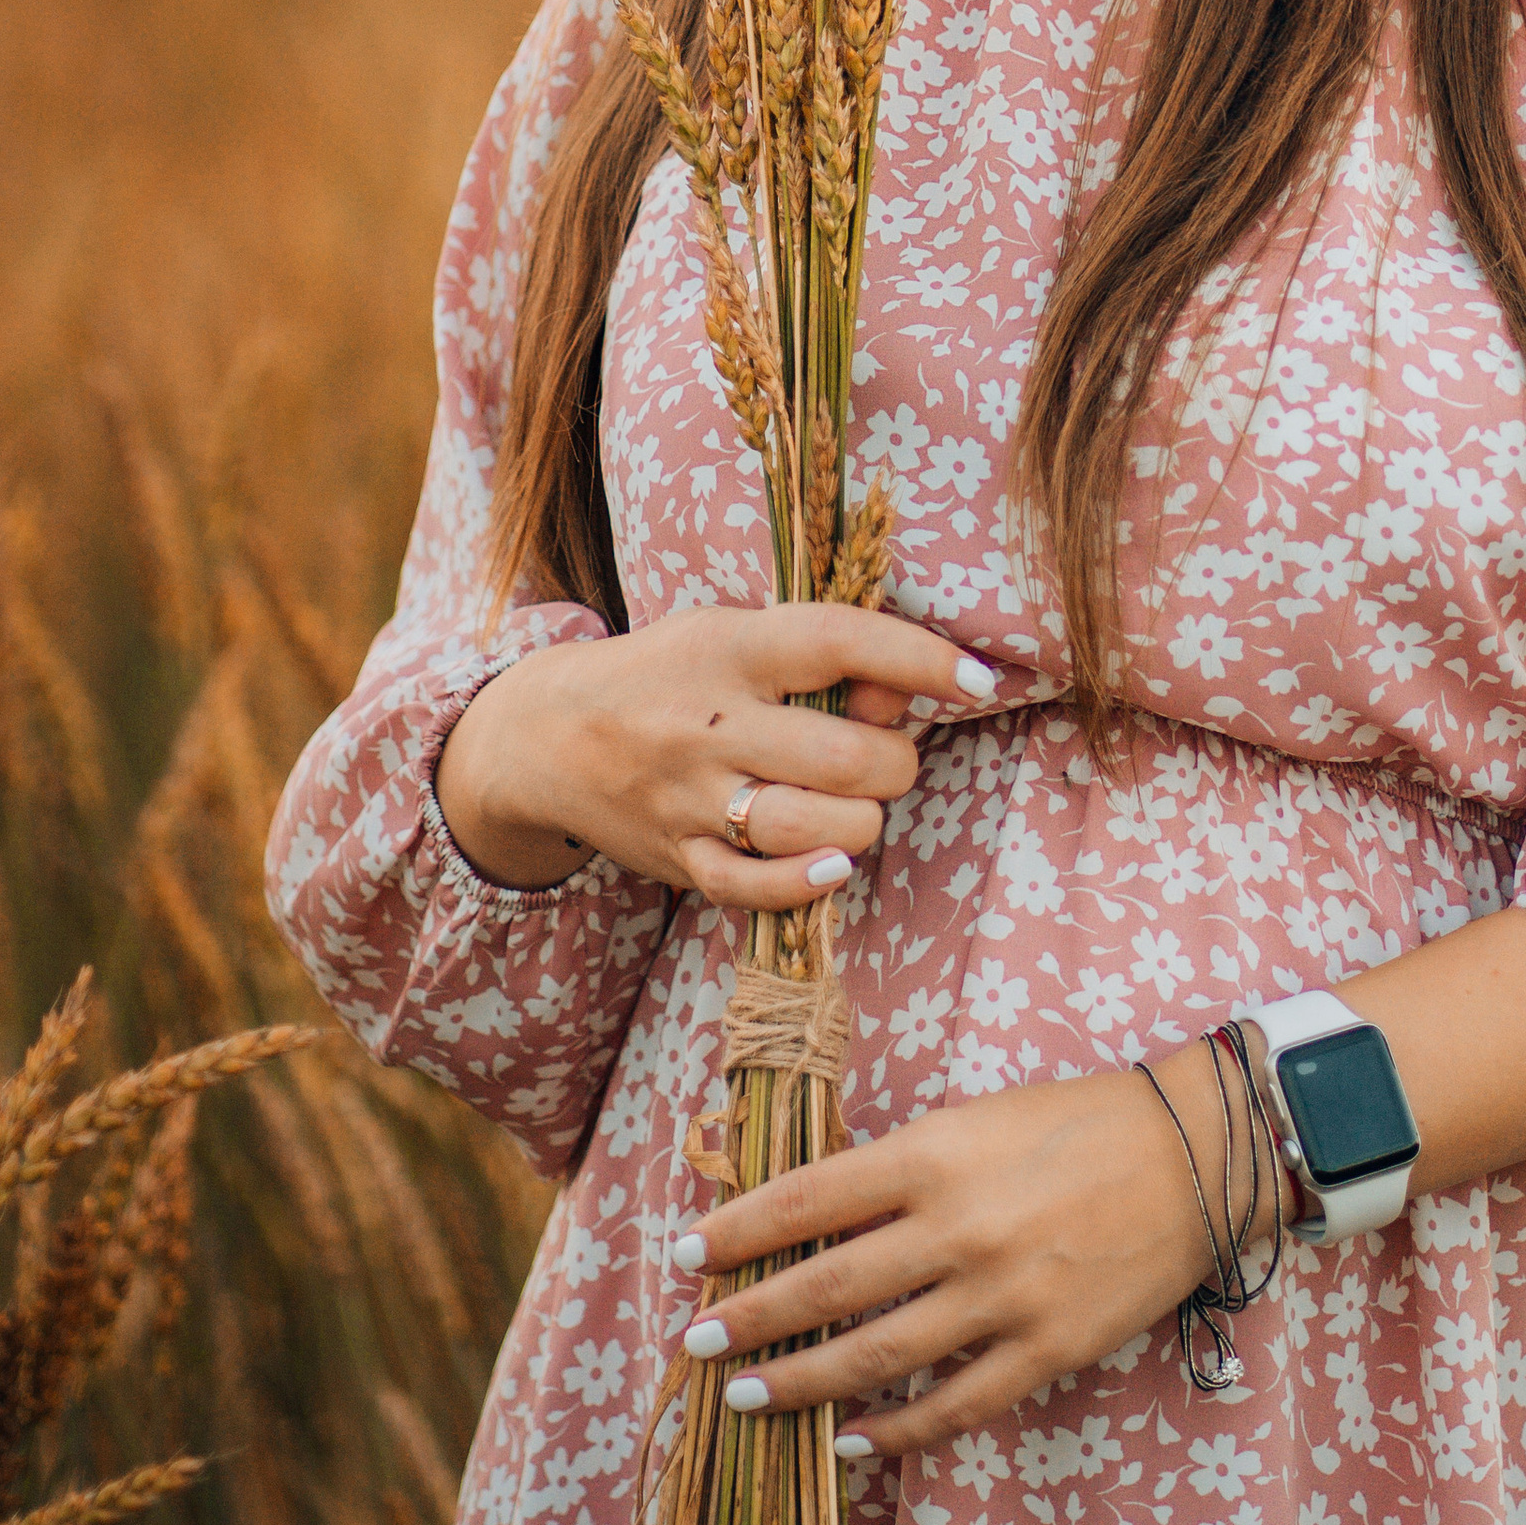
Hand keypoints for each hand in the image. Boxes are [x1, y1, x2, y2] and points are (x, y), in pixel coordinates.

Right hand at [433, 604, 996, 906]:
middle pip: (845, 757)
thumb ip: (818, 660)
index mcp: (730, 648)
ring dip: (863, 822)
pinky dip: (809, 882)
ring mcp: (691, 798)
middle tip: (883, 753)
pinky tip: (834, 861)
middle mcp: (709, 723)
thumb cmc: (669, 673)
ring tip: (857, 803)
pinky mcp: (677, 860)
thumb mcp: (733, 636)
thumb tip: (906, 694)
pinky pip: (757, 888)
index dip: (920, 658)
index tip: (979, 676)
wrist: (546, 734)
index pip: (839, 642)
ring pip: (813, 829)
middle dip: (893, 761)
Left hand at [673, 1046, 1290, 1457]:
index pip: (807, 1198)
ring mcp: (1003, 1297)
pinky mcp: (1046, 1351)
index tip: (686, 1255)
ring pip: (876, 1356)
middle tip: (695, 1342)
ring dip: (802, 1382)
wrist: (1194, 1155)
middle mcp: (959, 1228)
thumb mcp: (972, 1120)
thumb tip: (809, 1216)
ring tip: (749, 1396)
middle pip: (826, 1285)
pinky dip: (894, 1431)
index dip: (737, 1231)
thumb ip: (897, 1168)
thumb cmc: (1073, 1124)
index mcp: (934, 1153)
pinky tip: (850, 1442)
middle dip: (750, 1317)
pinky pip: (953, 1406)